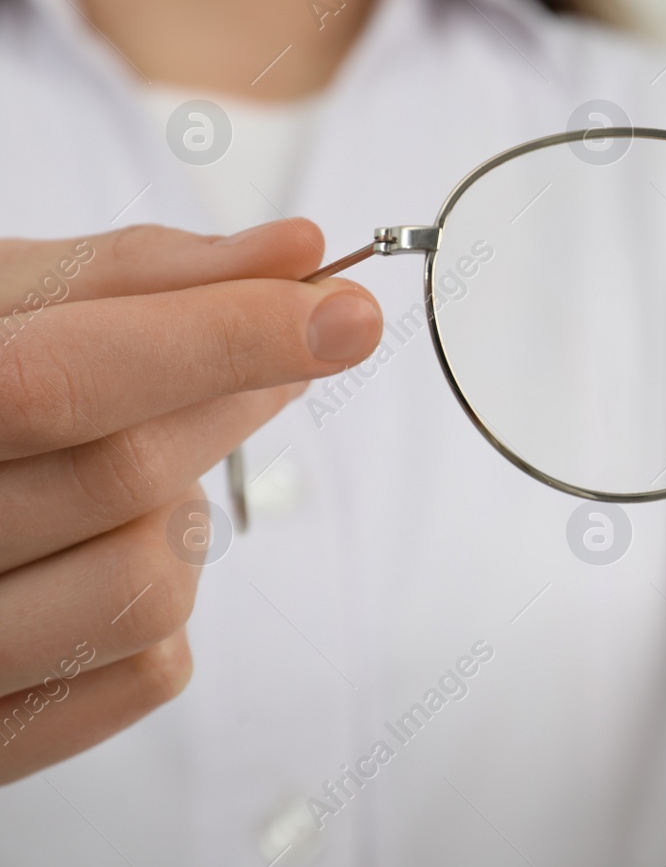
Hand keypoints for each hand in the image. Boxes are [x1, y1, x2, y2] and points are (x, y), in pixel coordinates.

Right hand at [0, 221, 382, 782]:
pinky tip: (109, 545)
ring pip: (152, 585)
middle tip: (290, 336)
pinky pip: (152, 670)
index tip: (346, 311)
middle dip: (235, 395)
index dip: (219, 339)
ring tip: (137, 461)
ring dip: (186, 509)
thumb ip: (132, 276)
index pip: (61, 383)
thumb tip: (295, 254)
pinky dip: (169, 596)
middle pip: (124, 477)